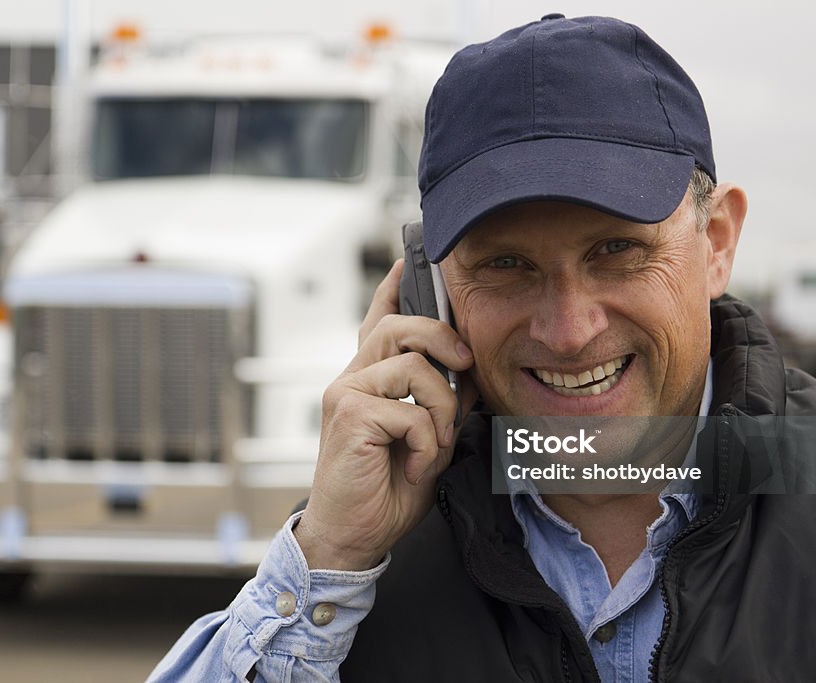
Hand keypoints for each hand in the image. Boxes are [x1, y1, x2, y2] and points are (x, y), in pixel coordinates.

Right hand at [294, 260, 476, 570]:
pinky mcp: (350, 415)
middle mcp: (352, 378)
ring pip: (414, 366)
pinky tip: (416, 467)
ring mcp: (346, 393)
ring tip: (433, 445)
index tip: (409, 263)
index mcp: (368, 380)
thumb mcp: (428, 438)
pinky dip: (426, 443)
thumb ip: (442, 402)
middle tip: (466, 365)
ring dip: (441, 410)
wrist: (353, 535)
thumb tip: (468, 372)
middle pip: (400, 327)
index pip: (379, 322)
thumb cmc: (386, 489)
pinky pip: (410, 410)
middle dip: (444, 338)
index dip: (394, 291)